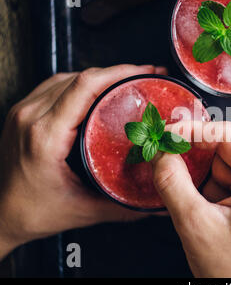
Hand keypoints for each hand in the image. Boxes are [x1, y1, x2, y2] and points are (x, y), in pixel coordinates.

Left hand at [0, 64, 167, 259]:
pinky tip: (96, 92)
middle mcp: (31, 117)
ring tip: (124, 82)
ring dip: (98, 76)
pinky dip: (80, 83)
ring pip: (67, 77)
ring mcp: (23, 111)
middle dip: (116, 72)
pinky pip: (55, 86)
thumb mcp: (85, 211)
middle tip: (143, 77)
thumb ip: (124, 208)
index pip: (85, 86)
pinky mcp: (22, 112)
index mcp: (45, 135)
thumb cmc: (32, 212)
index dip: (118, 73)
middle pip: (80, 77)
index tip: (142, 72)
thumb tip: (155, 204)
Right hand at [152, 121, 230, 277]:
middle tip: (171, 157)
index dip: (195, 131)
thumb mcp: (195, 224)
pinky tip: (210, 203)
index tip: (167, 133)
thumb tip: (160, 152)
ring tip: (201, 201)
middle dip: (201, 154)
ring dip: (208, 173)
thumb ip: (172, 181)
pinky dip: (216, 183)